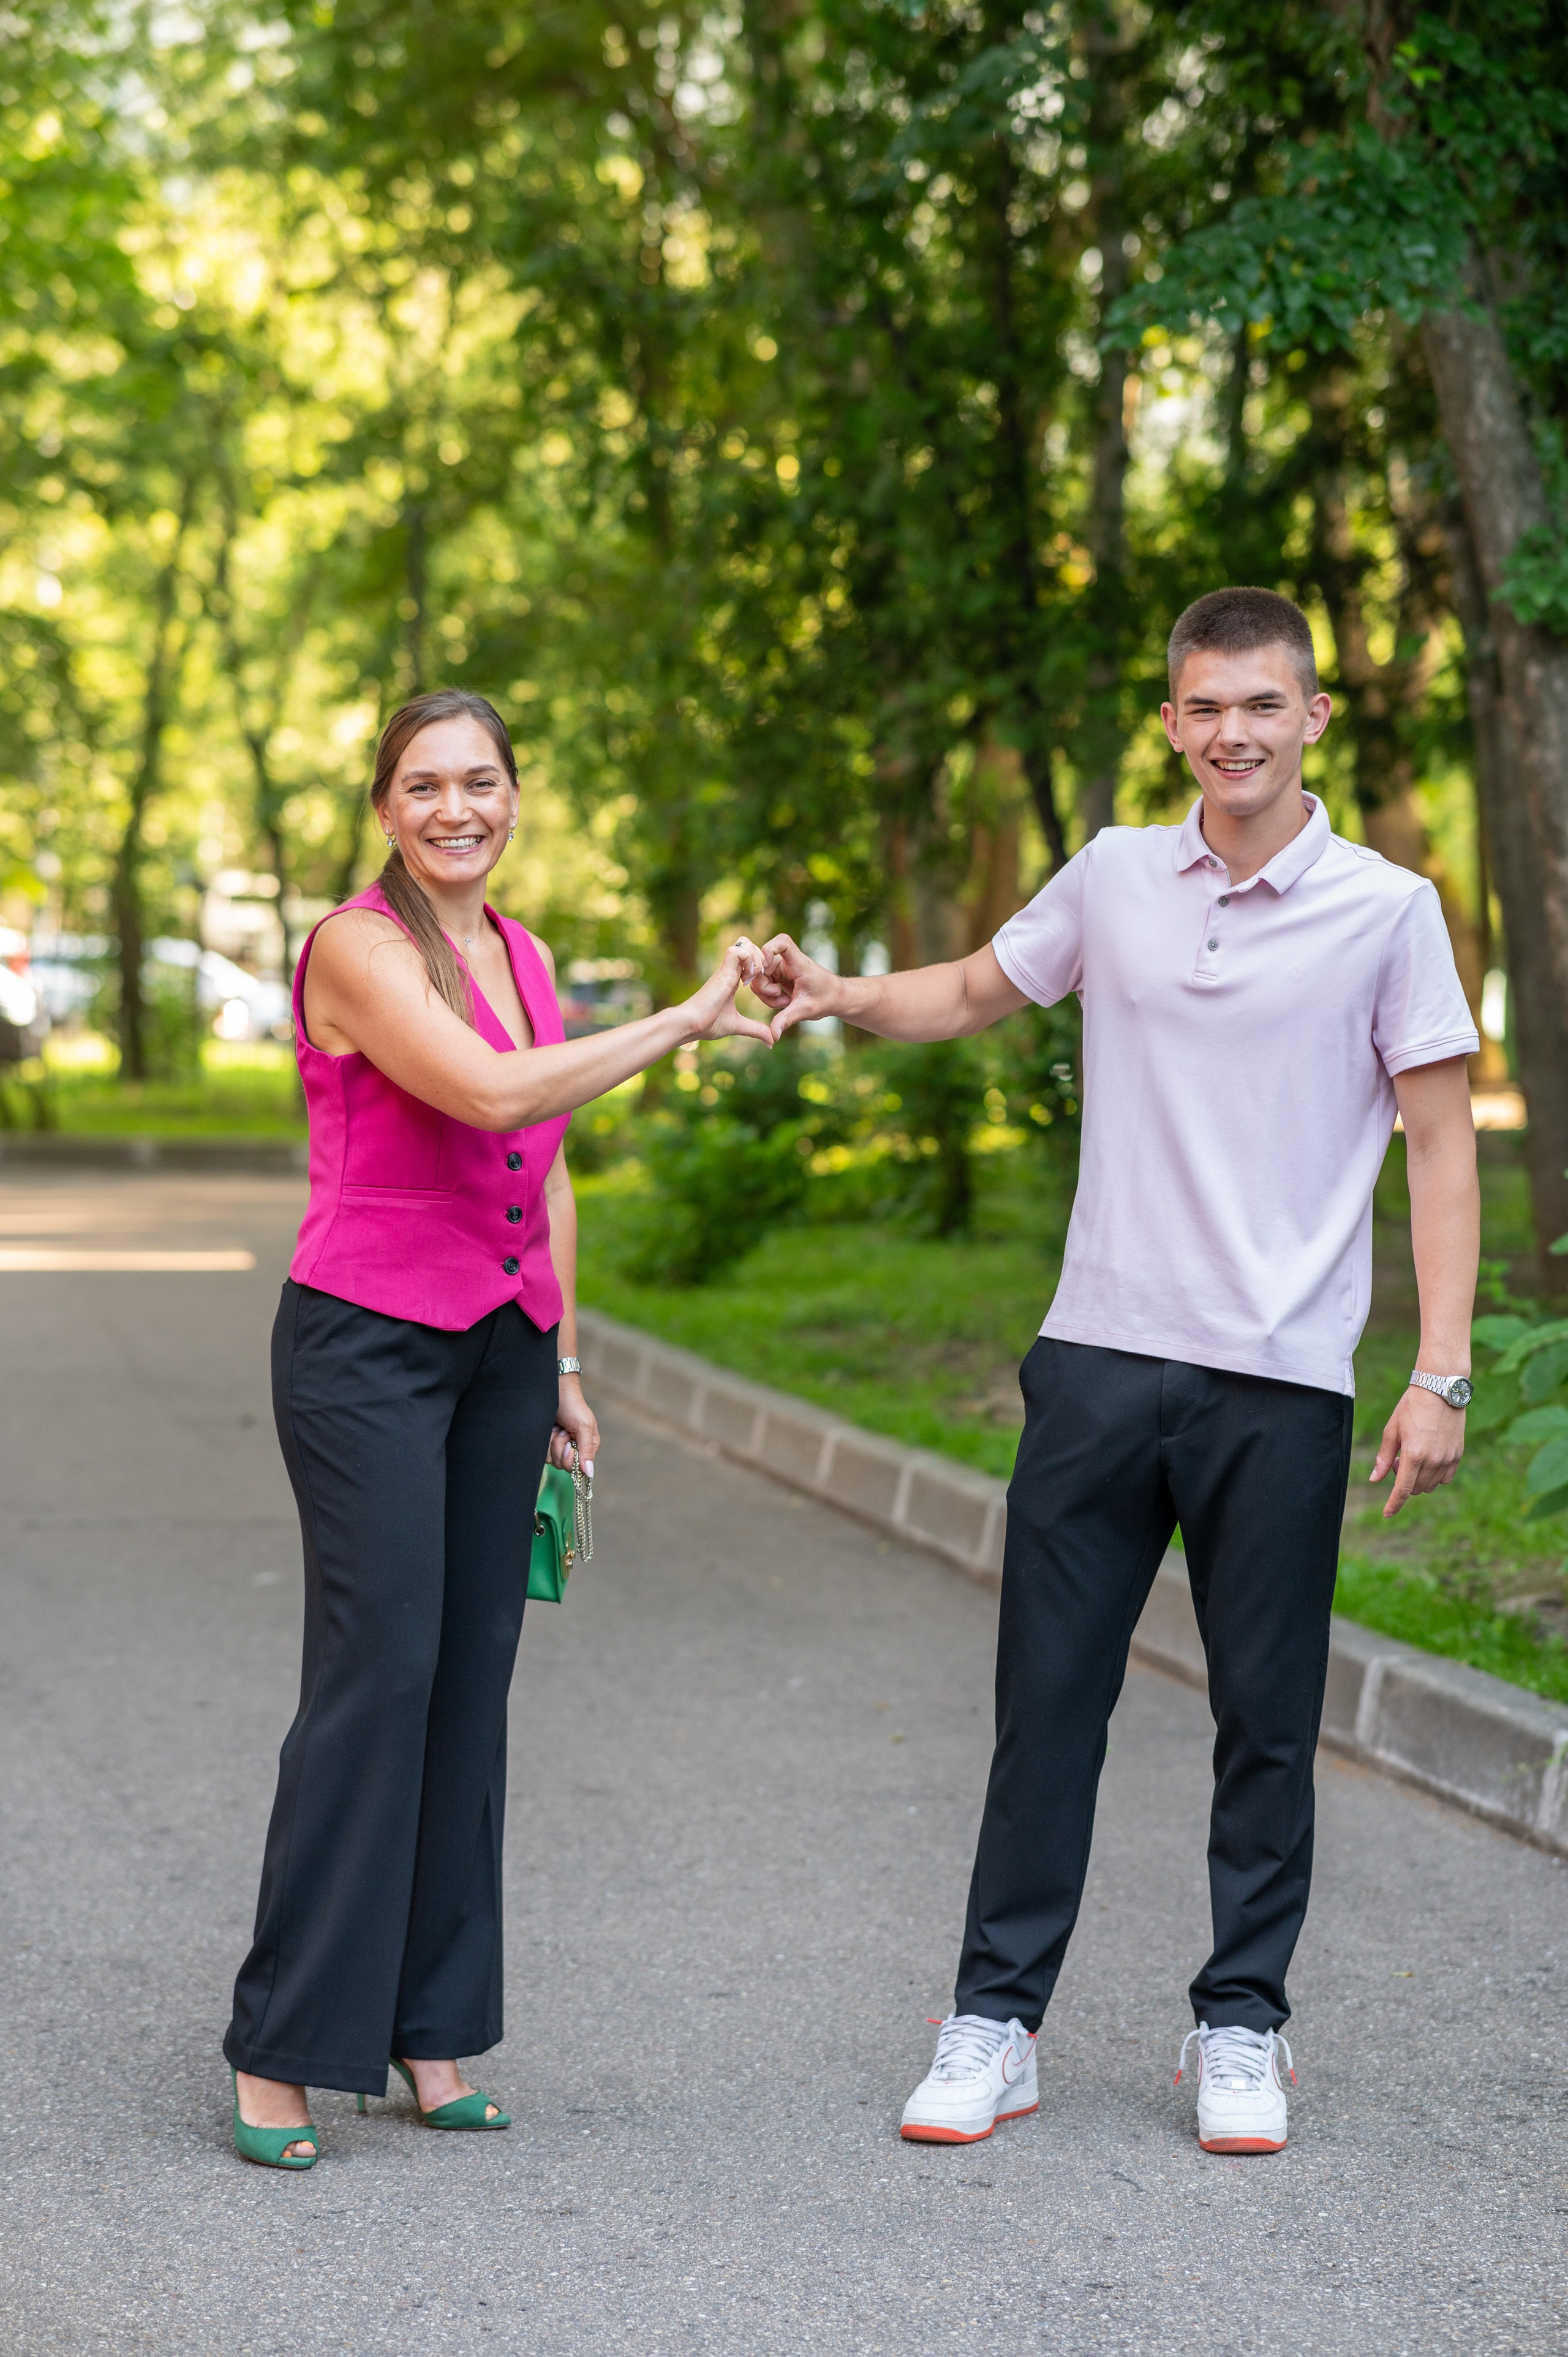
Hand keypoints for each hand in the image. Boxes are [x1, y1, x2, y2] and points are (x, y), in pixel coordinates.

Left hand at [550, 1378, 599, 1480]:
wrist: (555, 1390)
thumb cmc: (573, 1405)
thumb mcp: (584, 1427)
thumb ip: (586, 1451)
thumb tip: (590, 1473)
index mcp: (588, 1447)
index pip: (579, 1468)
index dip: (571, 1459)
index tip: (569, 1444)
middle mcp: (574, 1450)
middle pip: (564, 1466)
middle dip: (560, 1448)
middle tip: (562, 1432)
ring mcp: (559, 1447)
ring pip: (552, 1461)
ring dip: (551, 1443)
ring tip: (556, 1428)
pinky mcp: (547, 1445)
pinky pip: (543, 1454)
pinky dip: (544, 1441)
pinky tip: (549, 1429)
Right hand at [681, 937, 773, 1044]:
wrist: (690, 1024)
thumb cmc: (708, 1024)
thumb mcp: (738, 1025)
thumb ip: (755, 1030)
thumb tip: (772, 1041)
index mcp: (733, 979)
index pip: (751, 958)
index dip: (762, 967)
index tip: (765, 987)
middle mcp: (730, 971)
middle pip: (750, 945)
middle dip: (763, 959)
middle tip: (764, 979)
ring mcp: (726, 969)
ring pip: (745, 944)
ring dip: (757, 958)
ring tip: (756, 978)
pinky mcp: (722, 971)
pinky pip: (738, 951)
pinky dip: (749, 960)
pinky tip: (750, 978)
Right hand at [753, 933, 843, 1040]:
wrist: (836, 997)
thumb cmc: (826, 998)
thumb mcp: (805, 1010)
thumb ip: (786, 1020)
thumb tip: (772, 1036)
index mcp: (799, 963)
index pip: (783, 942)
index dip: (769, 949)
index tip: (765, 967)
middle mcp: (789, 962)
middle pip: (762, 965)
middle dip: (764, 986)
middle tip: (778, 997)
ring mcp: (782, 968)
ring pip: (760, 976)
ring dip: (767, 993)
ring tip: (785, 1003)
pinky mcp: (779, 975)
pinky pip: (764, 983)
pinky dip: (770, 995)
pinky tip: (784, 1002)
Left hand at [1370, 1384, 1465, 1517]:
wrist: (1440, 1389)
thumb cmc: (1411, 1407)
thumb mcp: (1392, 1430)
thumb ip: (1384, 1457)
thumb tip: (1374, 1479)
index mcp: (1414, 1455)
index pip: (1403, 1490)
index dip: (1394, 1504)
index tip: (1386, 1514)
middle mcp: (1433, 1460)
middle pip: (1416, 1489)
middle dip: (1404, 1482)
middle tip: (1398, 1460)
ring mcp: (1448, 1459)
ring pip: (1431, 1486)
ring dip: (1418, 1479)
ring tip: (1413, 1456)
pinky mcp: (1458, 1455)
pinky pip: (1445, 1478)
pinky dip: (1434, 1476)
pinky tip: (1428, 1459)